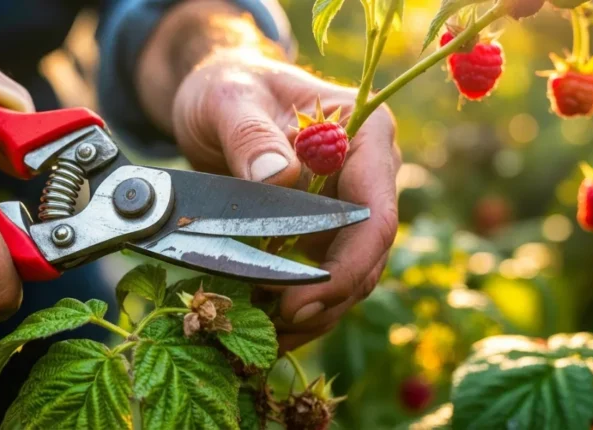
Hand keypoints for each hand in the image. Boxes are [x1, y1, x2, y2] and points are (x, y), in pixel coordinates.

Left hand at [171, 54, 399, 351]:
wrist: (217, 98)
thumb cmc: (228, 88)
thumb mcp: (230, 100)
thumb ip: (251, 135)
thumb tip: (279, 176)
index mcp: (366, 137)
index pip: (376, 214)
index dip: (346, 266)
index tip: (298, 300)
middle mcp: (369, 177)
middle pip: (368, 256)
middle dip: (327, 299)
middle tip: (276, 328)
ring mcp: (348, 209)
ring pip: (350, 277)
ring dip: (314, 313)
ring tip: (266, 336)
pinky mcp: (323, 232)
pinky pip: (323, 278)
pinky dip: (299, 306)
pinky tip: (267, 327)